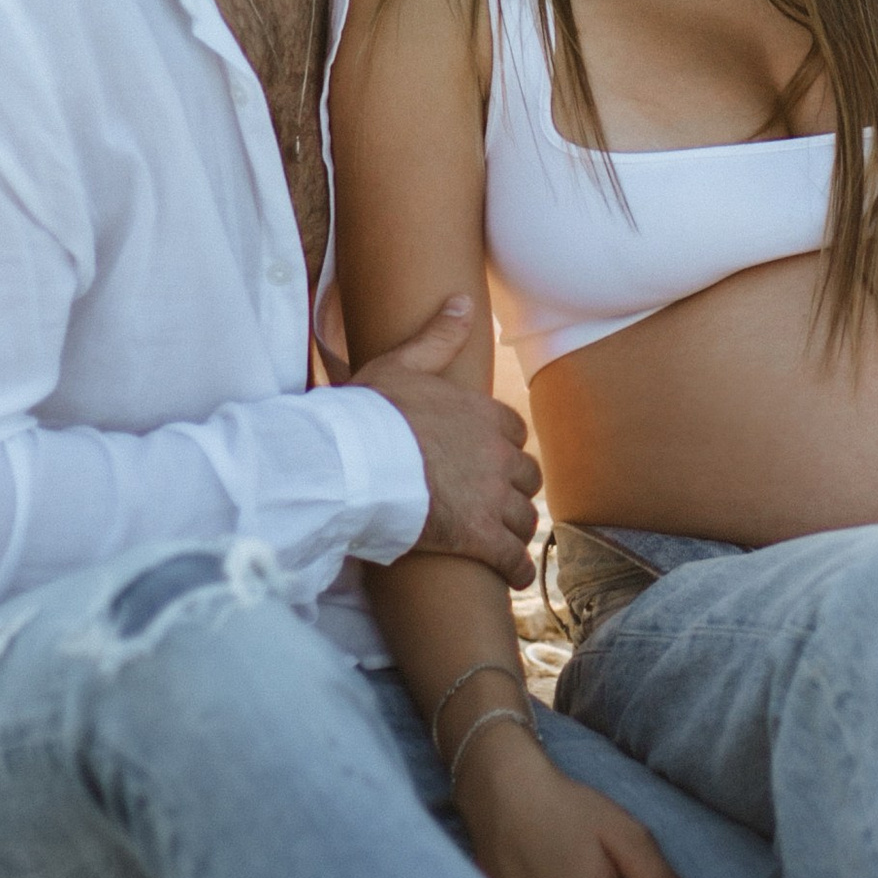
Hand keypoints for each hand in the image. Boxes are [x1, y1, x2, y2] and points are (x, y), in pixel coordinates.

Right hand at [349, 293, 540, 588]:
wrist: (353, 462)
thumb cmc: (370, 413)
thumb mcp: (403, 364)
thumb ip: (438, 336)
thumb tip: (462, 300)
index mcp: (483, 414)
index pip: (513, 432)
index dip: (503, 447)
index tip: (491, 457)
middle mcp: (497, 455)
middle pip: (525, 476)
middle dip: (515, 489)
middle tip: (499, 501)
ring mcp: (491, 497)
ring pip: (523, 517)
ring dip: (517, 528)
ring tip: (508, 539)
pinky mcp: (479, 536)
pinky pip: (513, 558)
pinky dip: (517, 569)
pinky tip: (516, 578)